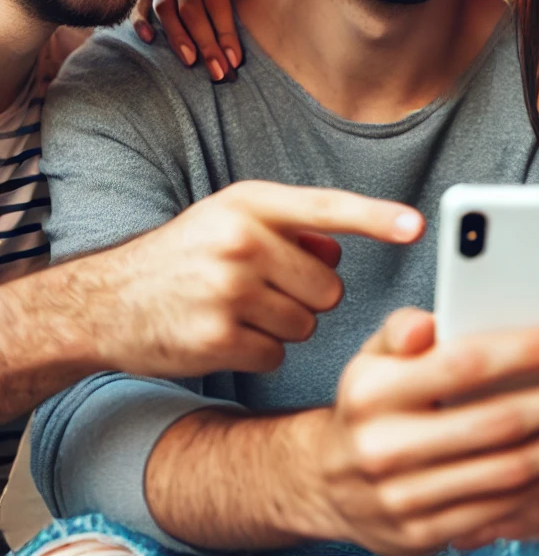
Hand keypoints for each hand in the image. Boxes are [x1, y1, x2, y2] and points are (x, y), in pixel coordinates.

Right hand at [85, 181, 423, 376]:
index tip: (416, 227)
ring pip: (308, 322)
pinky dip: (260, 350)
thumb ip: (291, 226)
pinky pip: (277, 352)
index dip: (377, 217)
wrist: (106, 300)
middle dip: (309, 294)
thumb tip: (341, 248)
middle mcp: (241, 241)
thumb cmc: (186, 254)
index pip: (328, 208)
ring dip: (285, 323)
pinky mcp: (215, 338)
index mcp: (251, 203)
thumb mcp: (232, 218)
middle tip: (265, 287)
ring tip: (239, 307)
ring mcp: (226, 290)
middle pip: (330, 285)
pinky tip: (225, 333)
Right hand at [132, 0, 266, 81]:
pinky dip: (141, 23)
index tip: (234, 59)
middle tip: (217, 71)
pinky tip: (150, 41)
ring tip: (191, 62)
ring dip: (177, 38)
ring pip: (165, 10)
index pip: (215, 0)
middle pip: (191, 9)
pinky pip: (139, 7)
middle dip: (206, 43)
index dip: (225, 31)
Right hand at [284, 309, 538, 555]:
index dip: (526, 350)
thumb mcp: (371, 357)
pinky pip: (498, 510)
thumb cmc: (367, 404)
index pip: (463, 364)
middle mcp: (384, 447)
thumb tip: (426, 325)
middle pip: (497, 422)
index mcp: (372, 392)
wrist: (326, 480)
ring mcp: (403, 499)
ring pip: (506, 471)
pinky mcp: (422, 536)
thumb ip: (401, 330)